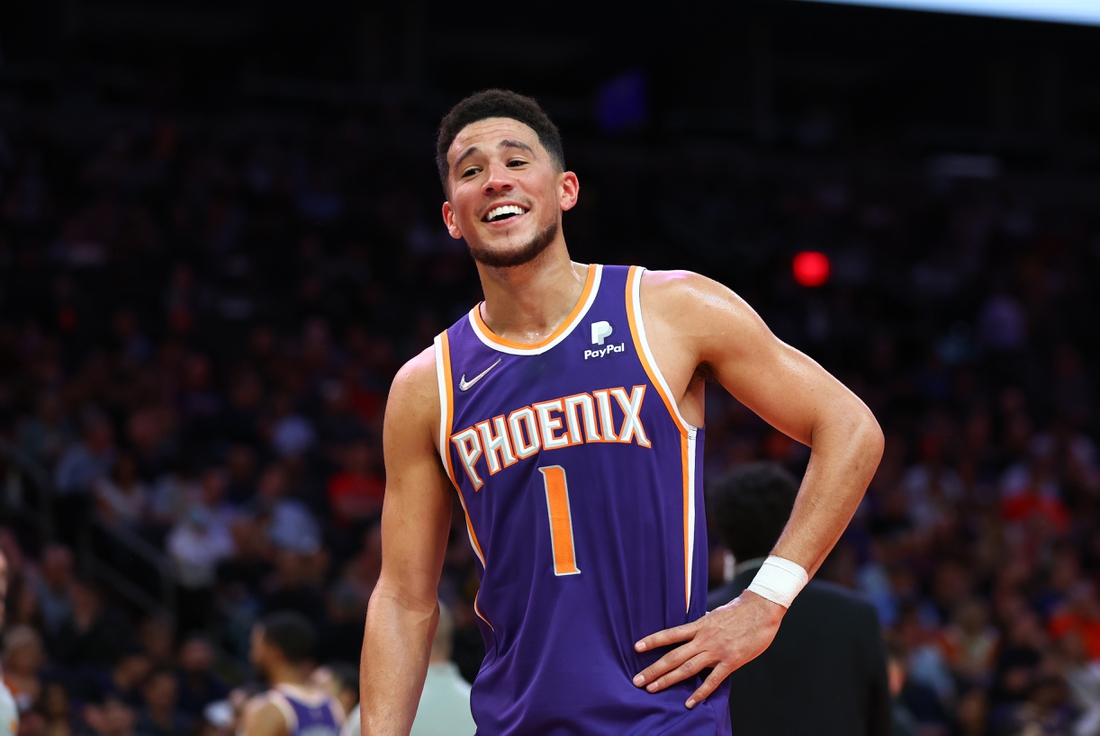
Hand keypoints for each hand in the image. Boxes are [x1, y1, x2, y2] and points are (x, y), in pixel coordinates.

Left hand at [632, 590, 784, 708]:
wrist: (761, 610)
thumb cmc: (739, 611)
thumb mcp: (715, 614)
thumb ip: (701, 624)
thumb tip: (691, 628)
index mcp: (699, 625)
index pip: (670, 634)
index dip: (652, 640)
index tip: (636, 647)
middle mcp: (703, 639)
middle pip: (673, 656)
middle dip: (653, 669)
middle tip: (637, 680)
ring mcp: (716, 651)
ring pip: (687, 669)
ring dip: (668, 680)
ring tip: (652, 689)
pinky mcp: (730, 662)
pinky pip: (712, 681)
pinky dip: (700, 693)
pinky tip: (689, 703)